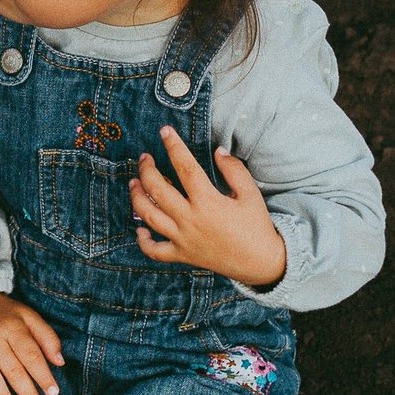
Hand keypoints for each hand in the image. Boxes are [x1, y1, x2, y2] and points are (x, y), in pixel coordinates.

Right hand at [0, 292, 65, 394]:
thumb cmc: (6, 313)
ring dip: (1, 393)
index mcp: (14, 328)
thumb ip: (48, 338)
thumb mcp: (30, 317)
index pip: (31, 355)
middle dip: (27, 392)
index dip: (43, 375)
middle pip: (12, 368)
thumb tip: (59, 362)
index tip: (53, 393)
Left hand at [129, 126, 287, 287]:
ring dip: (136, 197)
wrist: (261, 263)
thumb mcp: (251, 194)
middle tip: (144, 157)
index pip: (186, 167)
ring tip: (133, 183)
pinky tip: (139, 228)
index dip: (174, 146)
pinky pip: (155, 251)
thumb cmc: (256, 226)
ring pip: (149, 216)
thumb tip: (219, 150)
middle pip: (158, 190)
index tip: (165, 131)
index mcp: (208, 202)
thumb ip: (234, 170)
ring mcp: (183, 239)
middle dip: (146, 169)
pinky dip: (143, 240)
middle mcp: (191, 220)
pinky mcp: (182, 255)